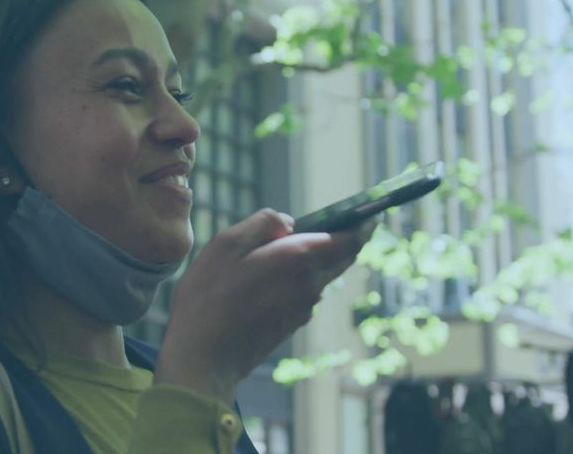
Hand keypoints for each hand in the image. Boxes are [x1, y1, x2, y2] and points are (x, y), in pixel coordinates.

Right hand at [154, 208, 377, 403]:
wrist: (204, 358)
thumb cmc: (210, 297)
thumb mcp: (227, 244)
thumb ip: (263, 223)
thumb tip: (289, 222)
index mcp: (300, 259)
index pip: (350, 239)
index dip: (363, 224)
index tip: (369, 214)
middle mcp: (310, 285)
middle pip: (340, 258)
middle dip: (341, 240)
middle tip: (330, 225)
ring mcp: (302, 308)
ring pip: (320, 276)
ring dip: (312, 261)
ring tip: (278, 252)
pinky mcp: (290, 324)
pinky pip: (303, 293)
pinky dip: (295, 280)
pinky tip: (264, 281)